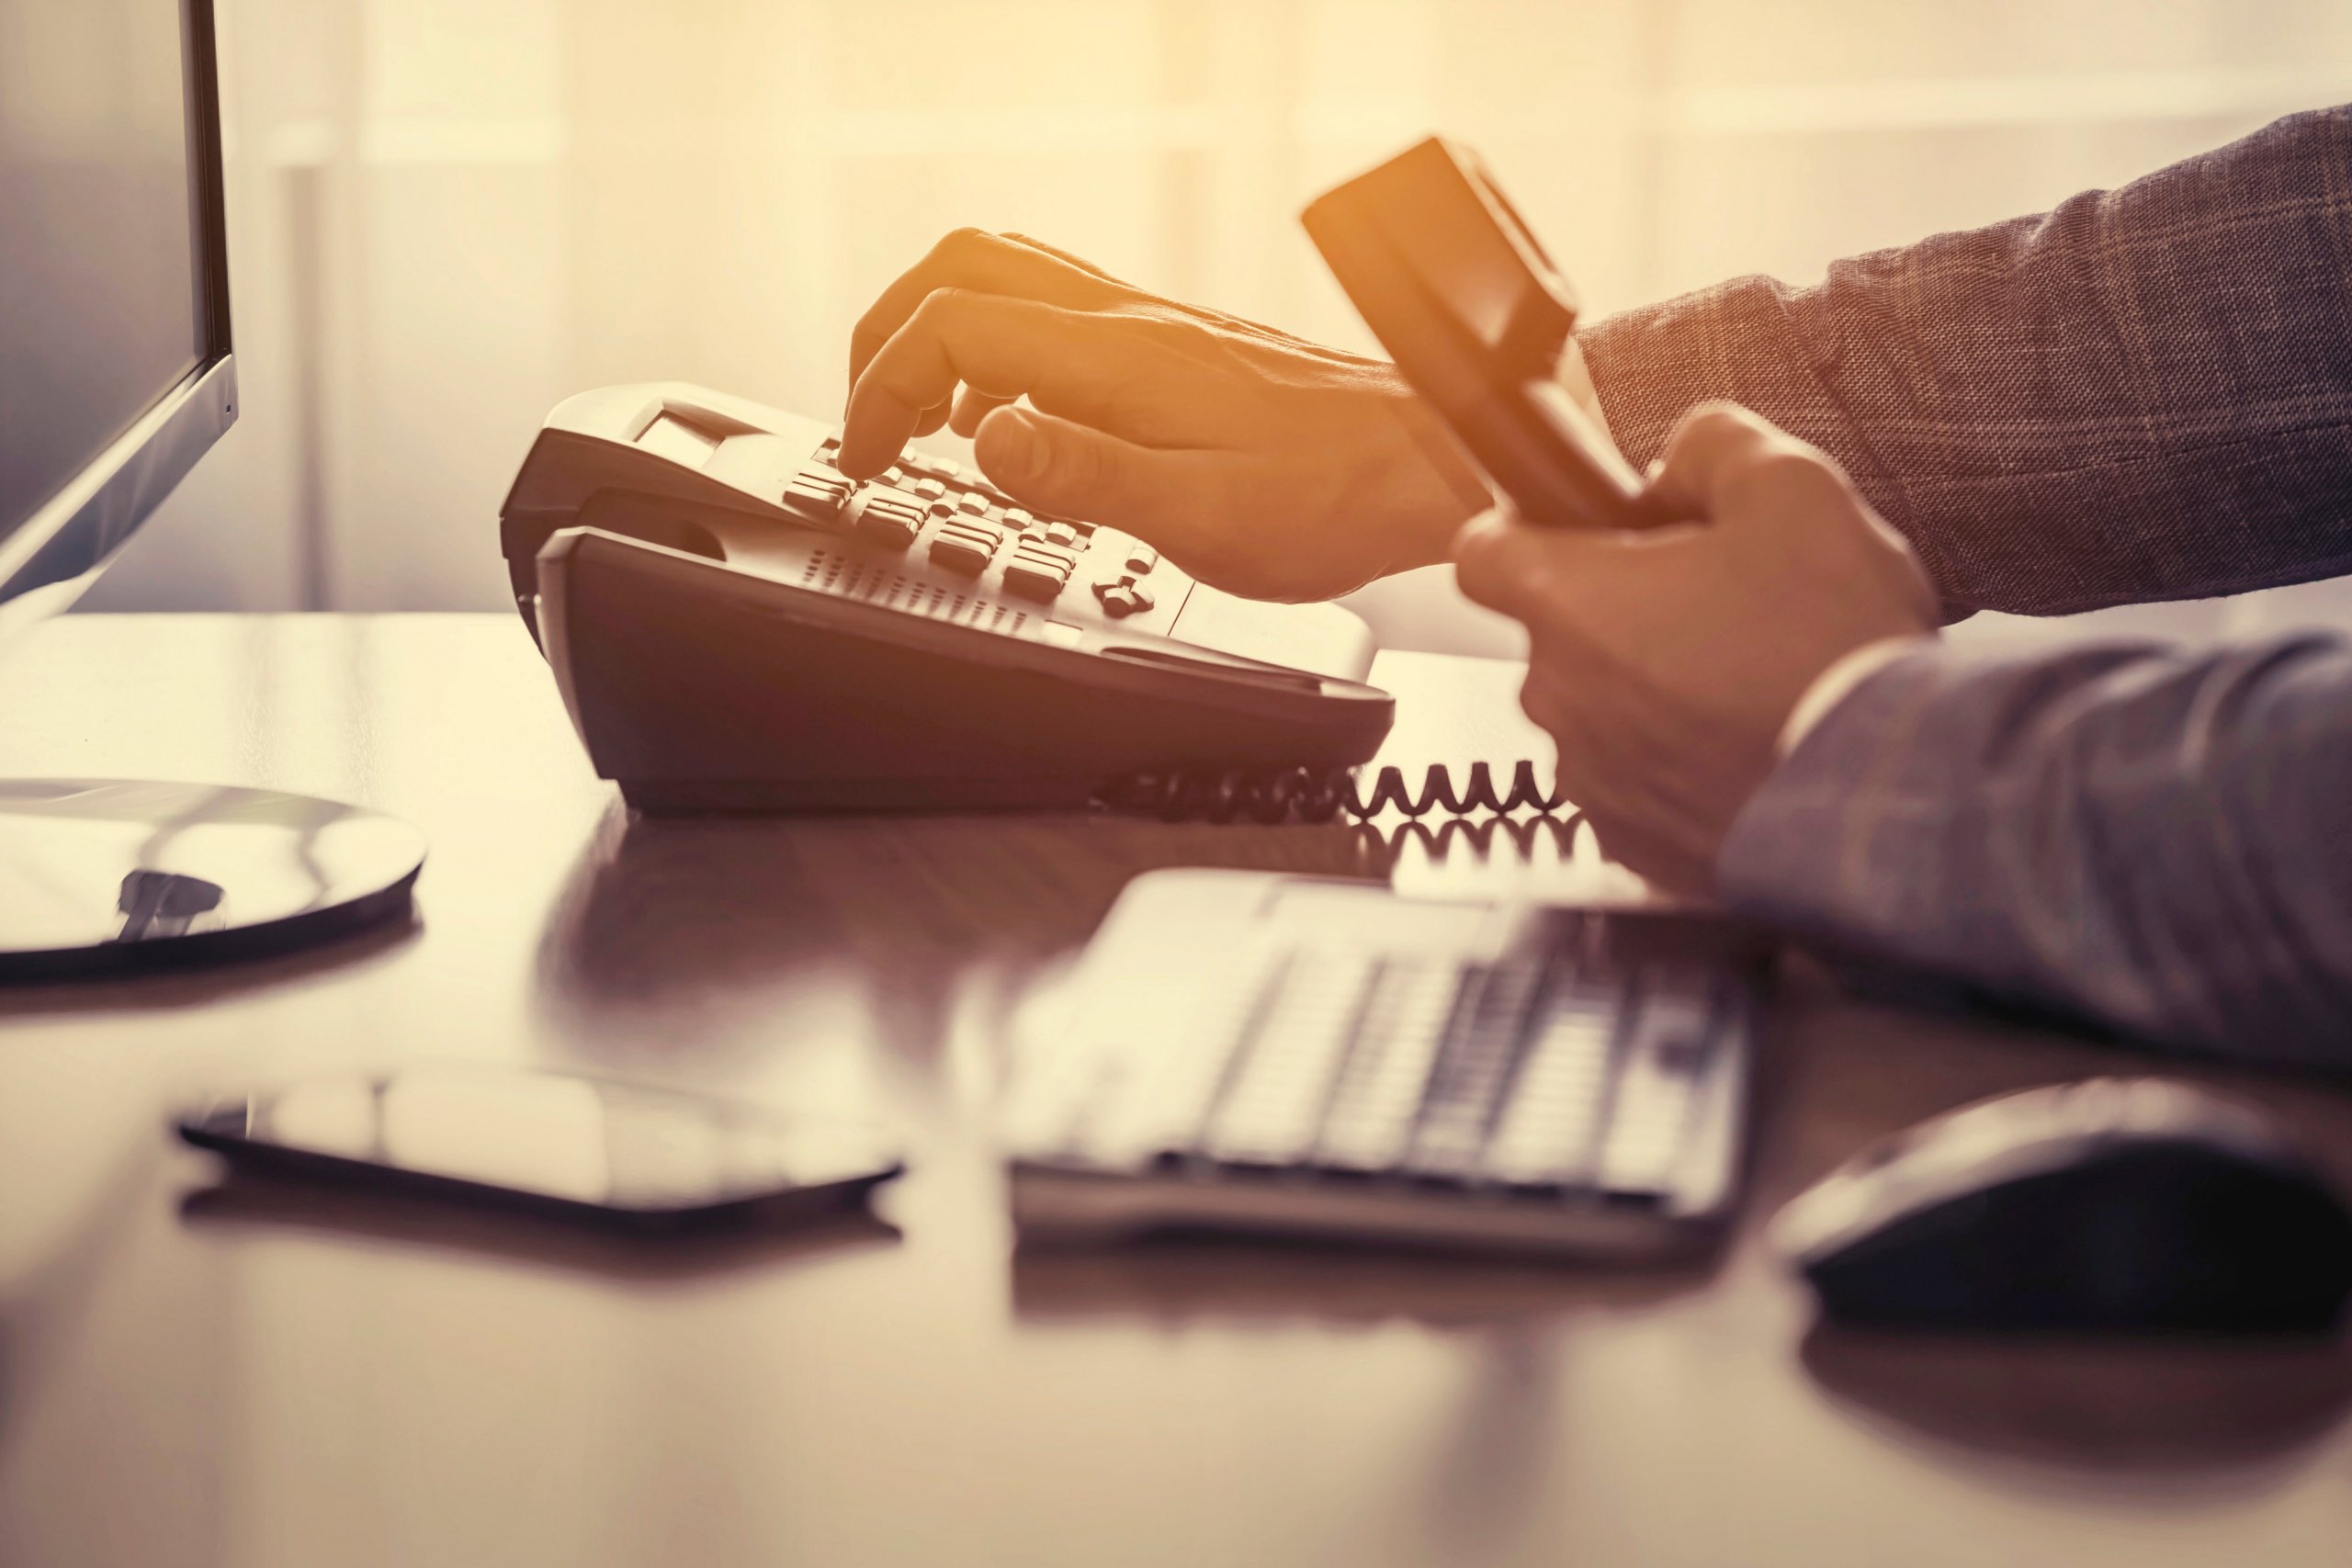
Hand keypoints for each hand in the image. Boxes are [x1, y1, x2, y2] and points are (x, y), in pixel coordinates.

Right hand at [839, 228, 1492, 599]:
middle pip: (961, 268)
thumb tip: (983, 441)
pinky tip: (1015, 423)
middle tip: (868, 421)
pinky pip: (1056, 310)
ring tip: (921, 420)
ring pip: (1007, 274)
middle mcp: (1128, 320)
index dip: (882, 388)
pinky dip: (1001, 350)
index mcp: (1116, 357)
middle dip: (888, 335)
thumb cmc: (1332, 498)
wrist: (1431, 461)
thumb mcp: (1199, 516)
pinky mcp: (1176, 344)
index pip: (951, 330)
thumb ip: (1081, 474)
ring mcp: (1152, 323)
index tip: (870, 459)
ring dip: (941, 332)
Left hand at [1454, 404, 1937, 891]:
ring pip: (1600, 711)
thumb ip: (1714, 446)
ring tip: (1747, 683)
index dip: (1525, 529)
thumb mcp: (1792, 491)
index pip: (1481, 551)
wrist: (1884, 797)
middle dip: (1623, 611)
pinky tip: (1748, 745)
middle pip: (1560, 632)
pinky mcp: (1631, 843)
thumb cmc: (1830, 652)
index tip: (1574, 530)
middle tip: (1716, 606)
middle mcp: (1557, 696)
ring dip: (1652, 693)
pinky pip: (1637, 784)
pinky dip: (1678, 764)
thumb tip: (1684, 453)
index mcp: (1568, 601)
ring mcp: (1590, 778)